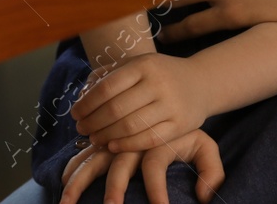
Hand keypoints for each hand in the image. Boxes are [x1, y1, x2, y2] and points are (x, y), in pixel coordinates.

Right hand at [59, 129, 223, 203]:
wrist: (175, 84)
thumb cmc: (187, 121)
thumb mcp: (203, 145)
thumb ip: (210, 170)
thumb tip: (205, 197)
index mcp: (163, 136)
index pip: (156, 167)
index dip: (157, 190)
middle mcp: (139, 131)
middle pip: (122, 166)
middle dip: (115, 191)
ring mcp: (119, 127)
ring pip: (96, 159)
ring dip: (84, 180)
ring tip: (70, 202)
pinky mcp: (107, 132)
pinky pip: (85, 152)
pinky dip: (76, 164)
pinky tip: (66, 181)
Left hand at [72, 53, 210, 152]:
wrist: (201, 82)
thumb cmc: (159, 74)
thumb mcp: (137, 64)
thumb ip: (109, 73)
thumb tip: (82, 92)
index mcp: (143, 65)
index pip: (107, 87)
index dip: (87, 103)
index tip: (75, 113)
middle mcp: (158, 84)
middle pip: (116, 108)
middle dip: (93, 122)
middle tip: (81, 128)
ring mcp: (171, 105)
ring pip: (131, 126)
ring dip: (107, 135)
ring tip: (93, 138)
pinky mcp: (181, 125)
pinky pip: (149, 139)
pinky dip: (127, 145)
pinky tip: (112, 146)